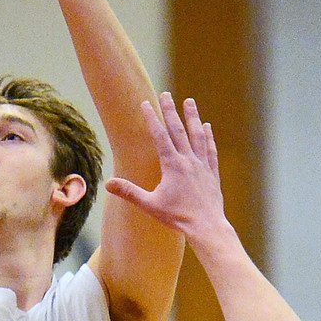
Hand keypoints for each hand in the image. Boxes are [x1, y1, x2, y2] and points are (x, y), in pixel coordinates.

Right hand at [105, 91, 226, 238]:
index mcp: (172, 165)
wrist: (207, 226)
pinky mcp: (212, 173)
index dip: (152, 119)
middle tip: (166, 94)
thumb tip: (108, 184)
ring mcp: (202, 165)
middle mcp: (188, 161)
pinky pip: (210, 150)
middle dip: (171, 111)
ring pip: (197, 136)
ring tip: (189, 101)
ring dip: (192, 117)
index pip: (160, 136)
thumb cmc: (177, 217)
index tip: (145, 103)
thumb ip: (129, 192)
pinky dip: (208, 137)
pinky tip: (207, 128)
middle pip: (178, 130)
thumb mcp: (150, 205)